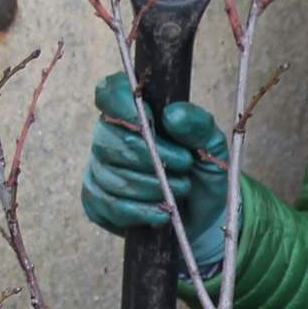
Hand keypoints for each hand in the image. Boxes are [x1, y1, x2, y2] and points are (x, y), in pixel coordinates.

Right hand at [80, 72, 230, 267]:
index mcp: (135, 112)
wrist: (202, 216)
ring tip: (179, 190)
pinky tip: (160, 213)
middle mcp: (109, 136)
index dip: (121, 103)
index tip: (149, 119)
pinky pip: (107, 204)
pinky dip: (138, 211)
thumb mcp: (212, 146)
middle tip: (185, 167)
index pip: (109, 92)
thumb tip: (172, 114)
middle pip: (114, 141)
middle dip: (153, 158)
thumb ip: (198, 125)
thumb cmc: (203, 171)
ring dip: (151, 188)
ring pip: (111, 176)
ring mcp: (99, 168)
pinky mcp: (96, 200)